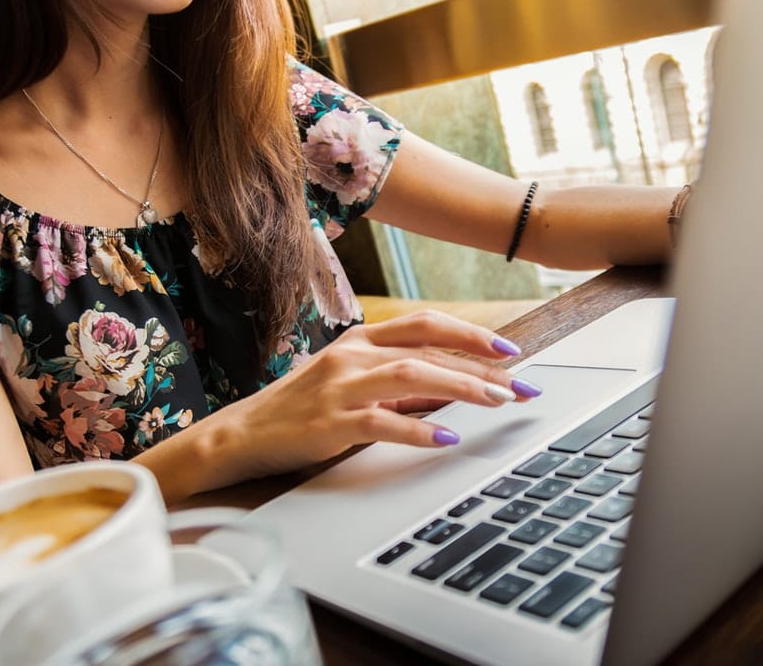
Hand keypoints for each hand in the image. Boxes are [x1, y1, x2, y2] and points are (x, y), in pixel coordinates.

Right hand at [214, 310, 539, 482]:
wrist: (241, 435)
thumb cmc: (302, 410)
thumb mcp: (351, 384)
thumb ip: (397, 381)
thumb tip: (455, 386)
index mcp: (360, 340)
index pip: (426, 325)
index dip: (472, 334)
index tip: (511, 351)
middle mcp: (352, 355)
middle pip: (428, 349)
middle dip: (482, 367)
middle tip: (521, 386)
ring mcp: (339, 388)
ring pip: (411, 375)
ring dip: (461, 387)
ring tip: (497, 402)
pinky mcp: (328, 424)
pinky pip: (381, 422)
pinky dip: (418, 428)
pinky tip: (446, 437)